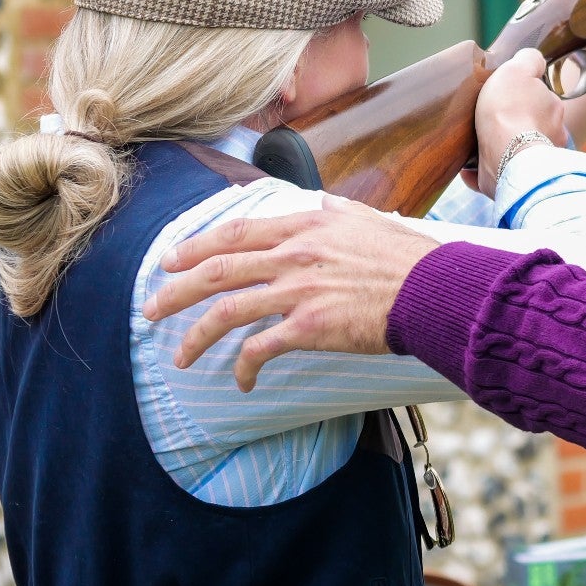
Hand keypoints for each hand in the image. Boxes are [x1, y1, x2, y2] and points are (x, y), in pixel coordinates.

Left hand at [145, 200, 436, 388]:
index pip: (236, 231)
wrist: (434, 290)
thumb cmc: (410, 258)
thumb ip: (337, 212)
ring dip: (195, 336)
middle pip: (217, 269)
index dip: (197, 246)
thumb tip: (323, 203)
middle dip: (175, 291)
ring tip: (180, 357)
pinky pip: (260, 349)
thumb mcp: (368, 219)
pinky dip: (244, 368)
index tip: (172, 260)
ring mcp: (299, 290)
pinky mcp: (309, 327)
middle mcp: (294, 253)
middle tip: (151, 308)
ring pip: (226, 311)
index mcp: (306, 225)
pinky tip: (242, 382)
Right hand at [475, 47, 564, 195]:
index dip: (528, 95)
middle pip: (530, 126)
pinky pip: (494, 175)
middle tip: (490, 117)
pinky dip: (480, 171)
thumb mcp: (519, 69)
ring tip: (475, 140)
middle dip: (515, 123)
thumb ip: (529, 59)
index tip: (510, 96)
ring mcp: (530, 164)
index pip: (545, 100)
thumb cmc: (510, 110)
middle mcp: (550, 140)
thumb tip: (534, 59)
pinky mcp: (509, 183)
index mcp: (553, 112)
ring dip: (498, 146)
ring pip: (514, 151)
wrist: (504, 155)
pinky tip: (467, 167)